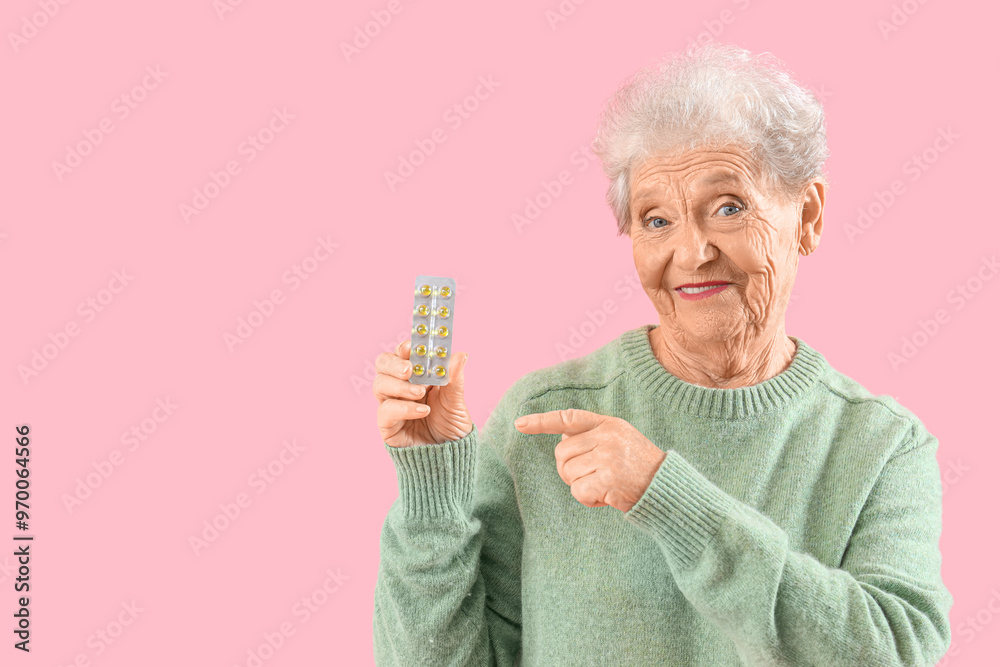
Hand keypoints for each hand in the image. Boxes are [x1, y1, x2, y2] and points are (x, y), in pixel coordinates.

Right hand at [374, 340, 471, 447]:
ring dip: (400, 386)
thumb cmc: (451, 428)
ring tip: (420, 392)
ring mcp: (391, 405)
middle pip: (383, 365)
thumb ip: (455, 379)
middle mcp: (400, 388)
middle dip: (394, 363)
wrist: (449, 459)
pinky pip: (385, 411)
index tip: (412, 345)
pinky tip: (422, 411)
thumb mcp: (457, 402)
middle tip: (409, 368)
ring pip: (380, 384)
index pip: (403, 355)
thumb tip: (460, 354)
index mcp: (417, 376)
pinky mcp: (387, 426)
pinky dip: (403, 408)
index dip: (404, 347)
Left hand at [514, 409, 665, 512]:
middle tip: (592, 477)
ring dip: (581, 485)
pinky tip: (607, 498)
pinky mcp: (608, 479)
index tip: (519, 424)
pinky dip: (588, 500)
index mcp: (609, 424)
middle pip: (562, 454)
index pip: (568, 418)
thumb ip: (593, 436)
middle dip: (569, 470)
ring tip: (605, 485)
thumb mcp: (620, 440)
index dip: (542, 421)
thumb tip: (562, 440)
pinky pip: (578, 491)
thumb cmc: (639, 467)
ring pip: (568, 474)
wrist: (667, 489)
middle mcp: (607, 436)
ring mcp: (608, 457)